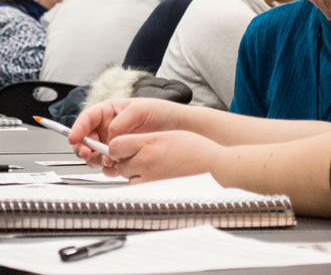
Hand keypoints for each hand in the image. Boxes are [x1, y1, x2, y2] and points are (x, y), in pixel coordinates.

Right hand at [68, 98, 184, 167]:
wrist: (179, 129)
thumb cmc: (161, 112)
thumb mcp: (139, 109)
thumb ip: (120, 121)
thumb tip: (109, 136)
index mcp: (109, 112)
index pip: (87, 119)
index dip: (77, 128)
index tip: (73, 138)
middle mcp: (108, 128)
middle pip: (85, 140)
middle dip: (83, 148)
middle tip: (87, 153)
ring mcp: (114, 144)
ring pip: (94, 155)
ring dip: (96, 160)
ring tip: (108, 160)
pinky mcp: (122, 158)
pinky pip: (108, 166)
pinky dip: (108, 169)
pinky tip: (116, 167)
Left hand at [106, 130, 224, 183]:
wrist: (216, 169)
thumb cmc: (198, 151)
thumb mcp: (168, 135)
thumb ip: (144, 140)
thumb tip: (124, 144)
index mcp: (149, 144)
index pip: (114, 146)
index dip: (117, 146)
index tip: (122, 146)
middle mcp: (146, 162)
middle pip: (119, 163)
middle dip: (125, 161)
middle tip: (141, 158)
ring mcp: (150, 181)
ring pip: (127, 179)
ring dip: (133, 174)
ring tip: (153, 169)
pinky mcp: (155, 195)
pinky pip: (138, 191)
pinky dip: (142, 186)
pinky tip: (157, 180)